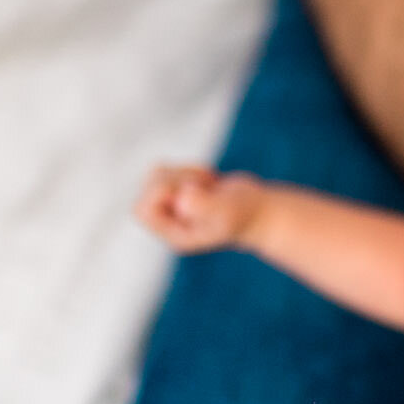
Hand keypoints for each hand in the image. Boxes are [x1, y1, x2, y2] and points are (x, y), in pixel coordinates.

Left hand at [134, 166, 263, 252]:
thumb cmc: (245, 214)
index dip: (160, 193)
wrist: (260, 211)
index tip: (189, 191)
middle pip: (147, 191)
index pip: (143, 211)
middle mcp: (169, 223)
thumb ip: (204, 206)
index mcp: (175, 235)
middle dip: (173, 180)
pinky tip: (208, 180)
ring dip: (183, 172)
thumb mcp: (227, 210)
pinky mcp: (179, 191)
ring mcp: (173, 207)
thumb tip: (181, 199)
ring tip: (208, 183)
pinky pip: (168, 169)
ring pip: (156, 176)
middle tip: (202, 186)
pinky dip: (187, 168)